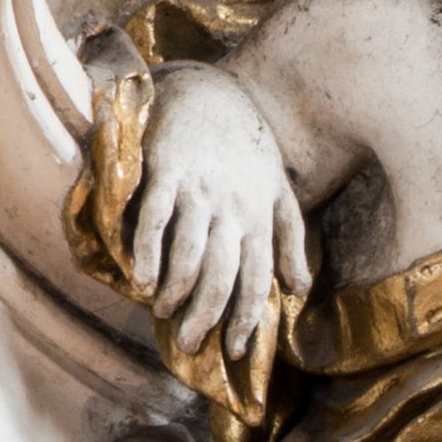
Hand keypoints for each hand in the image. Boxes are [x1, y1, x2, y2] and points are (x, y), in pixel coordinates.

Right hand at [125, 71, 310, 362]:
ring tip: (163, 312)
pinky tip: (140, 277)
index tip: (234, 349)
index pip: (257, 278)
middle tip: (189, 344)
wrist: (210, 92)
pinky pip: (155, 217)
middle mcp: (232, 208)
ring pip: (190, 252)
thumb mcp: (279, 190)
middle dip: (206, 314)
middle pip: (221, 273)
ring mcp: (198, 190)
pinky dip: (146, 250)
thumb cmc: (246, 145)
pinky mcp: (166, 170)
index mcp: (259, 216)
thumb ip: (291, 240)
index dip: (245, 317)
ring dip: (177, 289)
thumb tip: (301, 289)